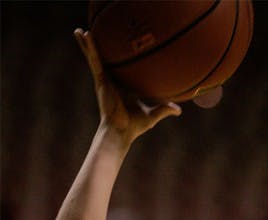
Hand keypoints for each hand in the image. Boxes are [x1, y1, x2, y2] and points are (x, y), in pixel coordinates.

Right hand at [75, 29, 180, 144]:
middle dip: (96, 48)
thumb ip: (164, 109)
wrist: (121, 132)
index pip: (118, 69)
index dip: (114, 59)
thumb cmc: (134, 126)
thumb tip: (179, 111)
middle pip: (103, 61)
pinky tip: (85, 35)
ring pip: (95, 58)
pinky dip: (89, 48)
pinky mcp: (100, 81)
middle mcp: (110, 82)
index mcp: (121, 87)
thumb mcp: (153, 114)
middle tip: (89, 33)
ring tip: (79, 30)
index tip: (115, 47)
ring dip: (87, 44)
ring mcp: (104, 81)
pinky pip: (94, 60)